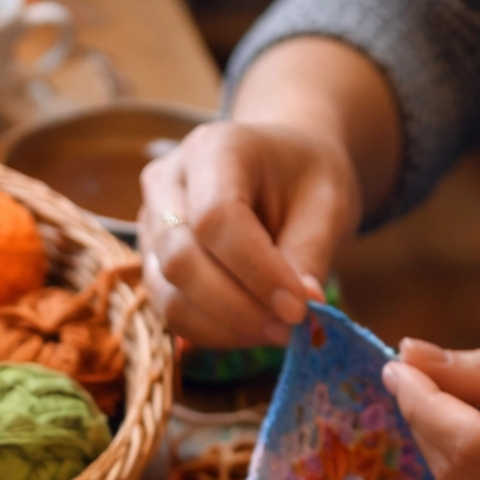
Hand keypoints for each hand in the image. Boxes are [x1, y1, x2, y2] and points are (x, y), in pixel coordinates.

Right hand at [140, 121, 357, 347]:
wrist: (281, 170)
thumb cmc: (305, 179)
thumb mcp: (328, 204)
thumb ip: (311, 254)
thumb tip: (301, 311)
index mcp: (214, 148)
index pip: (216, 218)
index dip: (256, 272)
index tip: (299, 308)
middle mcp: (167, 182)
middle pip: (181, 260)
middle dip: (237, 307)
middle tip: (289, 329)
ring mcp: (151, 224)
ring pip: (168, 294)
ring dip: (224, 327)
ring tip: (275, 330)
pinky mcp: (152, 262)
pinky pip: (171, 310)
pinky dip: (213, 331)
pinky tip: (252, 327)